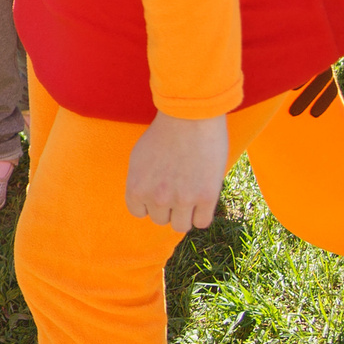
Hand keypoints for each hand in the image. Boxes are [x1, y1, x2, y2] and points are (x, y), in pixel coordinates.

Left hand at [124, 111, 229, 231]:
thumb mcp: (140, 156)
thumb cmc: (165, 131)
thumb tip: (147, 200)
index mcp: (136, 187)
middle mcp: (157, 197)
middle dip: (168, 207)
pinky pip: (201, 222)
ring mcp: (182, 199)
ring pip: (180, 226)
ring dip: (185, 214)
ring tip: (191, 195)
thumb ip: (142, 180)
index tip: (159, 192)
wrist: (191, 116)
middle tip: (178, 188)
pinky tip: (203, 199)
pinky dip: (202, 214)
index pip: (139, 213)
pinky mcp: (206, 197)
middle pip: (160, 220)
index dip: (149, 203)